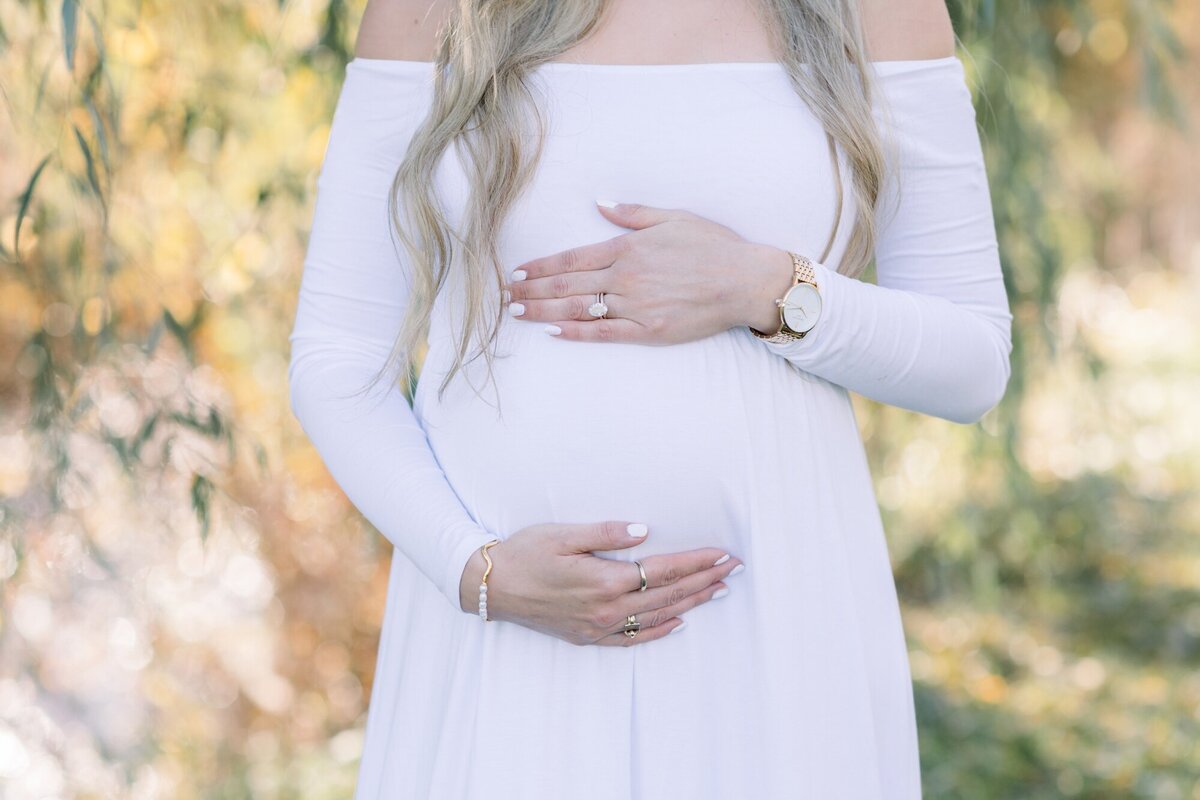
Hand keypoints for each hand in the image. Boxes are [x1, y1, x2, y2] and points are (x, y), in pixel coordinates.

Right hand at [459, 521, 744, 646]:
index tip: (723, 554)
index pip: (664, 569)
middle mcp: (606, 608)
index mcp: (605, 579)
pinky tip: (677, 623)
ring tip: (717, 592)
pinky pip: (632, 638)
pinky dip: (658, 631)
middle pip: (668, 594)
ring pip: (657, 616)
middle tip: (733, 569)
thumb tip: (645, 531)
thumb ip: (606, 533)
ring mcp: (598, 626)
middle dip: (704, 580)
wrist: (490, 585)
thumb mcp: (563, 533)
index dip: (697, 561)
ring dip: (690, 603)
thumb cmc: (525, 552)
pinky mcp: (587, 636)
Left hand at [502, 201, 794, 343]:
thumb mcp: (673, 217)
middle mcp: (625, 278)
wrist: (745, 280)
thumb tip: (601, 203)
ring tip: (517, 313)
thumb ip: (633, 213)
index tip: (517, 272)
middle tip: (504, 295)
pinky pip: (604, 334)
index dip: (541, 266)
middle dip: (532, 289)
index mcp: (628, 248)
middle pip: (567, 285)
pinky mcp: (649, 332)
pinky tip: (553, 331)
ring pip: (578, 309)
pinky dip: (576, 333)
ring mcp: (635, 306)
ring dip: (543, 311)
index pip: (572, 259)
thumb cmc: (714, 247)